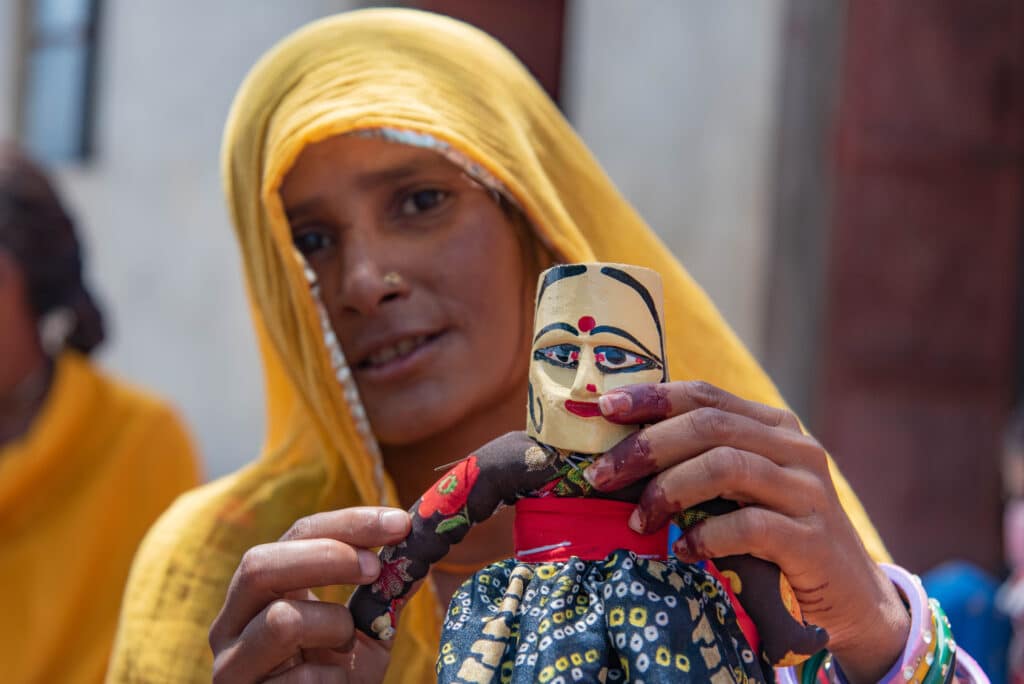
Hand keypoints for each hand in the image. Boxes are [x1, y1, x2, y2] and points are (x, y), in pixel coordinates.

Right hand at [209, 507, 410, 682]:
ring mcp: (230, 665)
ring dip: (333, 627)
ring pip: (280, 621)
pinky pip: (300, 679)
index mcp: (263, 592)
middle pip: (261, 565)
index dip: (348, 523)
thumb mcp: (365, 631)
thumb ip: (383, 594)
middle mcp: (232, 623)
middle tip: (375, 568)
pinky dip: (333, 680)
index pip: (296, 536)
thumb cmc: (339, 677)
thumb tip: (418, 552)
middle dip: (327, 557)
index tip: (398, 523)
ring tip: (345, 647)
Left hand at [583, 381, 909, 682]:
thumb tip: (619, 455)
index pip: (705, 395)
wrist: (851, 600)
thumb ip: (699, 463)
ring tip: (639, 521)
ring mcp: (809, 492)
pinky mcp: (814, 540)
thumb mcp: (740, 492)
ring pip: (727, 466)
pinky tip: (683, 550)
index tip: (604, 409)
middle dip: (646, 447)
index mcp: (774, 426)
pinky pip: (750, 525)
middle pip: (709, 426)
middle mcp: (796, 449)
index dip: (652, 397)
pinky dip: (706, 535)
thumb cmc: (777, 540)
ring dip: (669, 490)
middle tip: (600, 476)